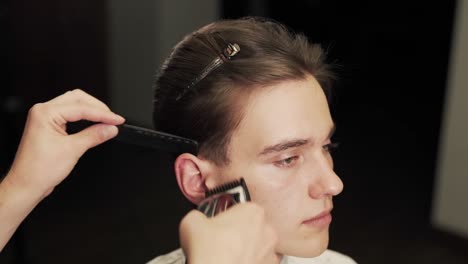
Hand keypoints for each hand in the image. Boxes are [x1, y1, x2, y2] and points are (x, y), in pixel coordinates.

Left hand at [6, 89, 124, 197]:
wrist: (26, 185)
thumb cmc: (38, 170)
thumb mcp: (72, 150)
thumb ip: (94, 136)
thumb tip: (110, 128)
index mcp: (45, 113)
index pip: (81, 108)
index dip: (102, 114)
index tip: (117, 120)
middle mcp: (43, 112)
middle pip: (77, 99)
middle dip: (97, 108)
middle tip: (113, 119)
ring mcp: (45, 118)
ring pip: (74, 105)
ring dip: (91, 111)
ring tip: (106, 121)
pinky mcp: (49, 126)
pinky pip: (70, 115)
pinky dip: (84, 118)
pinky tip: (94, 124)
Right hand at [179, 203, 278, 263]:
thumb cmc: (210, 253)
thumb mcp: (191, 221)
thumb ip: (198, 214)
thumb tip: (197, 219)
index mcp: (252, 211)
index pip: (240, 206)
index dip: (227, 215)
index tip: (218, 223)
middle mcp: (267, 229)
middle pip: (251, 225)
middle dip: (238, 231)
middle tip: (220, 240)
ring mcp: (271, 251)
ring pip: (257, 245)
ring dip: (245, 248)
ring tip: (226, 255)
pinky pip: (260, 261)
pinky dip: (249, 262)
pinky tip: (233, 263)